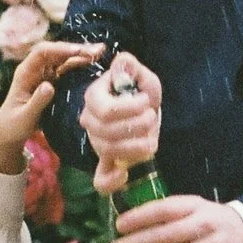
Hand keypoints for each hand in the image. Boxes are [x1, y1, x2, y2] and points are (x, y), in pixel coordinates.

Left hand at [0, 40, 102, 175]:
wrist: (8, 133)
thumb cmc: (13, 126)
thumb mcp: (25, 117)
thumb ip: (37, 102)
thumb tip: (49, 85)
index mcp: (25, 73)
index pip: (42, 52)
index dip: (60, 49)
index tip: (78, 52)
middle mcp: (35, 69)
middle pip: (56, 51)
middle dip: (76, 49)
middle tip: (99, 50)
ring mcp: (45, 74)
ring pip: (64, 59)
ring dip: (81, 55)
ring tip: (101, 53)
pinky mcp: (53, 82)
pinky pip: (68, 70)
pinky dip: (80, 66)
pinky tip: (94, 65)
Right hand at [80, 55, 161, 196]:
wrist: (145, 115)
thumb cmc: (142, 95)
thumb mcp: (142, 77)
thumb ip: (131, 67)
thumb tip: (122, 62)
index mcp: (94, 98)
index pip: (104, 109)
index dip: (129, 108)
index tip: (147, 102)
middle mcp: (90, 121)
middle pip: (106, 131)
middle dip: (136, 126)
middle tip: (153, 118)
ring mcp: (96, 143)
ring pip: (107, 151)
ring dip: (135, 147)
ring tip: (152, 140)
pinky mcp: (105, 163)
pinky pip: (100, 179)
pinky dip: (111, 181)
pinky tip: (125, 173)